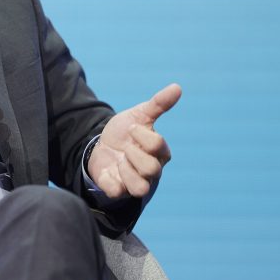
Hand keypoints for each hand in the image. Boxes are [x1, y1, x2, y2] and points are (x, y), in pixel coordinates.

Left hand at [87, 83, 179, 198]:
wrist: (102, 145)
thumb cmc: (126, 132)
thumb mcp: (139, 115)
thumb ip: (158, 104)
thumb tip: (177, 87)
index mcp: (160, 152)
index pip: (158, 145)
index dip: (140, 133)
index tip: (131, 128)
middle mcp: (151, 170)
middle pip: (152, 169)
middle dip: (133, 153)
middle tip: (125, 147)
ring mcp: (135, 182)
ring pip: (140, 188)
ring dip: (126, 170)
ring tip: (119, 160)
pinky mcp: (118, 190)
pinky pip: (118, 192)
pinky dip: (111, 180)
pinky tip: (109, 169)